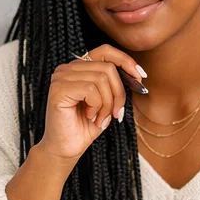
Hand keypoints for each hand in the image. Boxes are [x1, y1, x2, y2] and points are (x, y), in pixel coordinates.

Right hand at [39, 43, 145, 163]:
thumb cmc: (86, 126)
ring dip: (108, 104)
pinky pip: (91, 89)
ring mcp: (62, 76)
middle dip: (118, 94)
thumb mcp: (107, 102)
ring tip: (100, 118)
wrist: (67, 148)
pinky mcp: (59, 89)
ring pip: (101, 79)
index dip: (126, 61)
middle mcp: (68, 68)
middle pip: (108, 68)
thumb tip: (137, 75)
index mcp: (80, 67)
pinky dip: (97, 106)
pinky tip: (90, 116)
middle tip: (115, 114)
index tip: (140, 77)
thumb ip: (115, 85)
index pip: (106, 51)